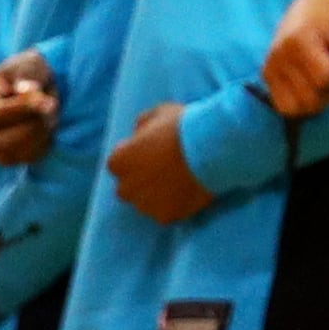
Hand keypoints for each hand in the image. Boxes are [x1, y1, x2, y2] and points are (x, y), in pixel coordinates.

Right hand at [0, 52, 59, 166]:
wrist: (31, 87)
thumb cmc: (25, 71)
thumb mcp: (29, 61)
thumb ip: (27, 72)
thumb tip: (25, 90)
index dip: (21, 109)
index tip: (45, 101)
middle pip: (7, 139)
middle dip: (36, 121)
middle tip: (52, 102)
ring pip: (21, 151)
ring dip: (43, 130)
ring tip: (48, 110)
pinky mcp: (8, 158)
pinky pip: (32, 157)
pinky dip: (45, 141)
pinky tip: (45, 124)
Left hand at [104, 103, 211, 225]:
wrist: (210, 148)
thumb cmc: (182, 127)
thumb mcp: (159, 113)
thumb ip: (143, 124)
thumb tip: (139, 132)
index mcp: (118, 161)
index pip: (120, 162)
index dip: (138, 155)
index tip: (155, 150)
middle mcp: (125, 187)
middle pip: (130, 186)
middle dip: (143, 179)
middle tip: (167, 167)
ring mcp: (144, 205)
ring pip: (147, 202)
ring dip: (159, 193)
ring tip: (182, 179)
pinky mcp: (165, 216)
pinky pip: (167, 212)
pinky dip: (176, 204)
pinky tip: (190, 190)